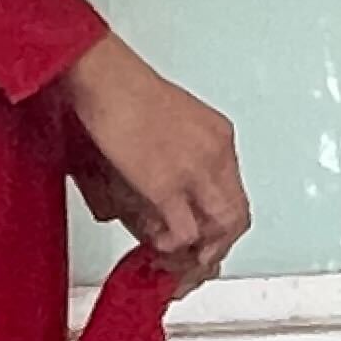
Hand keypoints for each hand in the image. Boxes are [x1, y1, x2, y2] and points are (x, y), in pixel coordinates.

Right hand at [64, 31, 249, 290]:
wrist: (104, 77)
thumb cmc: (121, 93)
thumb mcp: (167, 127)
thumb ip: (175, 166)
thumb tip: (166, 207)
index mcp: (218, 137)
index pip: (236, 195)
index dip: (220, 228)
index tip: (202, 241)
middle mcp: (215, 153)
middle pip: (236, 217)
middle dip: (215, 248)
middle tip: (192, 263)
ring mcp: (194, 171)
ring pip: (219, 230)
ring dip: (195, 251)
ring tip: (170, 257)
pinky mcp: (166, 185)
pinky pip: (184, 233)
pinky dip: (170, 246)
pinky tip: (154, 243)